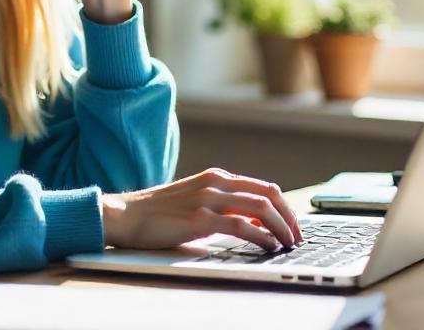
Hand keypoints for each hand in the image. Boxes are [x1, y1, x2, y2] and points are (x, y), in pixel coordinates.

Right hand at [100, 168, 303, 250]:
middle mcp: (216, 182)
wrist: (126, 215)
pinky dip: (261, 236)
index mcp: (216, 176)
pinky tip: (268, 246)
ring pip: (260, 208)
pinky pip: (241, 225)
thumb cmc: (159, 212)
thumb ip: (224, 206)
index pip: (264, 187)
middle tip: (297, 237)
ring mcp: (208, 199)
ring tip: (288, 244)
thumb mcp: (196, 201)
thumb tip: (256, 222)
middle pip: (269, 194)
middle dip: (289, 217)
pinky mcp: (199, 219)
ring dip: (280, 228)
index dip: (285, 207)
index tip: (293, 226)